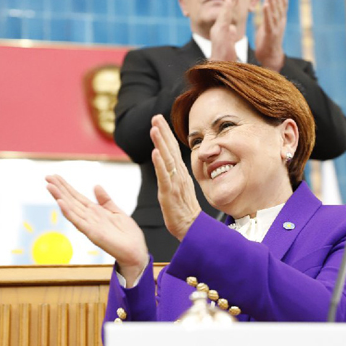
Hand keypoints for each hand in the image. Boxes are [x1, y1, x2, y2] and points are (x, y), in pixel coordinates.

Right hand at [46, 175, 148, 280]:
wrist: (135, 251)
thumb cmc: (127, 234)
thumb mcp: (116, 211)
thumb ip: (105, 200)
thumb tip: (96, 185)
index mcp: (95, 212)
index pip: (77, 196)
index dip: (66, 186)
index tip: (55, 176)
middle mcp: (89, 218)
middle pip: (71, 200)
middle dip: (60, 189)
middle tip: (47, 177)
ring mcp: (89, 226)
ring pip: (71, 209)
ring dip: (60, 197)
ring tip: (49, 186)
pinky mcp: (93, 234)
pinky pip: (78, 221)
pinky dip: (69, 212)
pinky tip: (61, 203)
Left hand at [150, 114, 201, 240]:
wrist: (191, 228)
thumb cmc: (184, 211)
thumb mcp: (179, 188)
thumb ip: (174, 174)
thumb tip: (168, 164)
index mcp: (180, 173)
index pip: (172, 149)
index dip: (166, 134)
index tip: (159, 120)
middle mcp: (179, 175)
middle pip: (170, 149)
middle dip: (163, 131)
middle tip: (156, 117)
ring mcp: (175, 183)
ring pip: (167, 159)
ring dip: (161, 142)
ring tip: (154, 128)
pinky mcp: (170, 193)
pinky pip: (165, 176)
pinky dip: (160, 164)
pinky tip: (155, 153)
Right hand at [209, 0, 239, 61]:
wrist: (219, 70)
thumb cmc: (225, 60)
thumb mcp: (230, 45)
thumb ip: (230, 35)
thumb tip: (233, 28)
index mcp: (221, 32)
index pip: (227, 15)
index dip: (231, 5)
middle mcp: (218, 29)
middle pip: (225, 11)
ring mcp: (218, 30)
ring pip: (224, 12)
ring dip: (229, 0)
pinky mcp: (220, 32)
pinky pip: (224, 18)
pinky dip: (227, 8)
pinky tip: (230, 0)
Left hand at [255, 0, 286, 71]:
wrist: (270, 59)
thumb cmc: (267, 43)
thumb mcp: (268, 27)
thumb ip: (269, 16)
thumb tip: (267, 5)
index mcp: (280, 20)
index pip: (282, 3)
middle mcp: (280, 22)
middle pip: (280, 4)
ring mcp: (276, 28)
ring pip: (275, 11)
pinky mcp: (271, 34)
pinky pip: (269, 21)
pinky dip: (267, 12)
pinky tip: (265, 4)